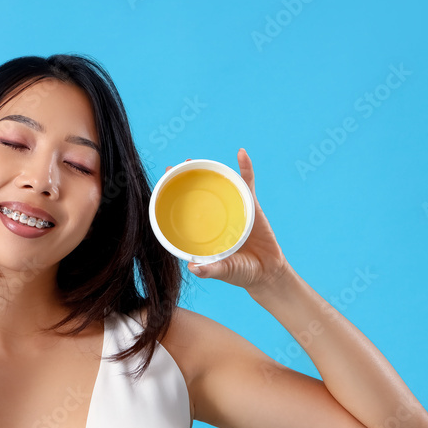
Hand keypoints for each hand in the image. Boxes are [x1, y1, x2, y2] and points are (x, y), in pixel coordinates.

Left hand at [168, 149, 289, 292]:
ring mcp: (232, 210)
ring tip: (194, 160)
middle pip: (196, 196)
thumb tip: (194, 268)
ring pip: (217, 186)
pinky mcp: (250, 204)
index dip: (170, 202)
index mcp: (203, 234)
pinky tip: (240, 153)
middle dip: (183, 182)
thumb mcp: (225, 271)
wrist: (268, 272)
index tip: (159, 188)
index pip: (182, 215)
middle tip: (173, 167)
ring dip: (207, 172)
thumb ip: (211, 270)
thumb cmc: (242, 274)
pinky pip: (246, 182)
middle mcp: (214, 220)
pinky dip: (245, 167)